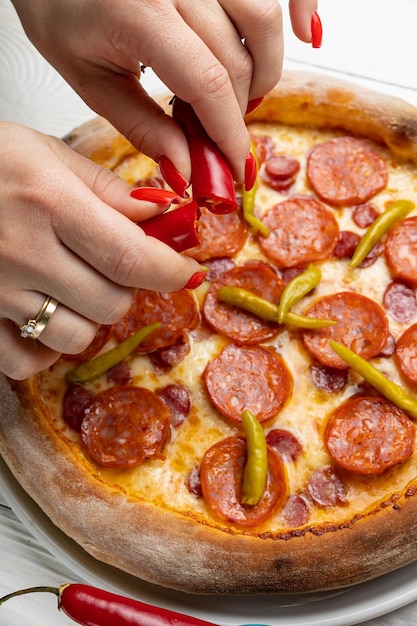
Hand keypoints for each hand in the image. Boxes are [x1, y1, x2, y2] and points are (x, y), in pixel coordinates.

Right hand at [0, 122, 200, 378]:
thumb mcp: (46, 154)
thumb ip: (108, 189)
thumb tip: (165, 215)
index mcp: (46, 202)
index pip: (131, 256)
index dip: (170, 270)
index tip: (186, 271)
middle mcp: (21, 253)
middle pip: (111, 302)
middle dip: (128, 287)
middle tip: (115, 265)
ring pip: (77, 336)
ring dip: (89, 315)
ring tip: (71, 284)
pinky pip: (27, 363)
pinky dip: (45, 348)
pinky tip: (43, 316)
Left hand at [11, 0, 317, 182]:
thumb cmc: (58, 3)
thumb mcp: (86, 75)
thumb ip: (140, 125)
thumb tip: (185, 170)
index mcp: (138, 9)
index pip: (209, 83)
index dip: (230, 133)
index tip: (237, 167)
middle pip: (240, 57)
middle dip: (240, 109)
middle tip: (224, 137)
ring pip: (264, 17)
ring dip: (267, 67)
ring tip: (246, 95)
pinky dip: (301, 3)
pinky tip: (306, 32)